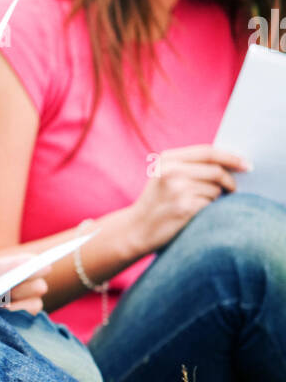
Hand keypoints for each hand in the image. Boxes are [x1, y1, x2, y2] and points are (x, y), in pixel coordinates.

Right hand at [129, 144, 248, 254]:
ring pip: (216, 190)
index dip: (231, 157)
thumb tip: (230, 163)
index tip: (246, 164)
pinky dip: (209, 210)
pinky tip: (196, 214)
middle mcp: (172, 171)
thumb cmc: (156, 203)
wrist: (136, 229)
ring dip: (215, 199)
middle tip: (232, 190)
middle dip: (230, 182)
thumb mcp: (164, 176)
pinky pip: (211, 205)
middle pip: (217, 171)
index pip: (208, 152)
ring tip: (199, 205)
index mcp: (167, 159)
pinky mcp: (184, 208)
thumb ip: (190, 166)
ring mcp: (178, 189)